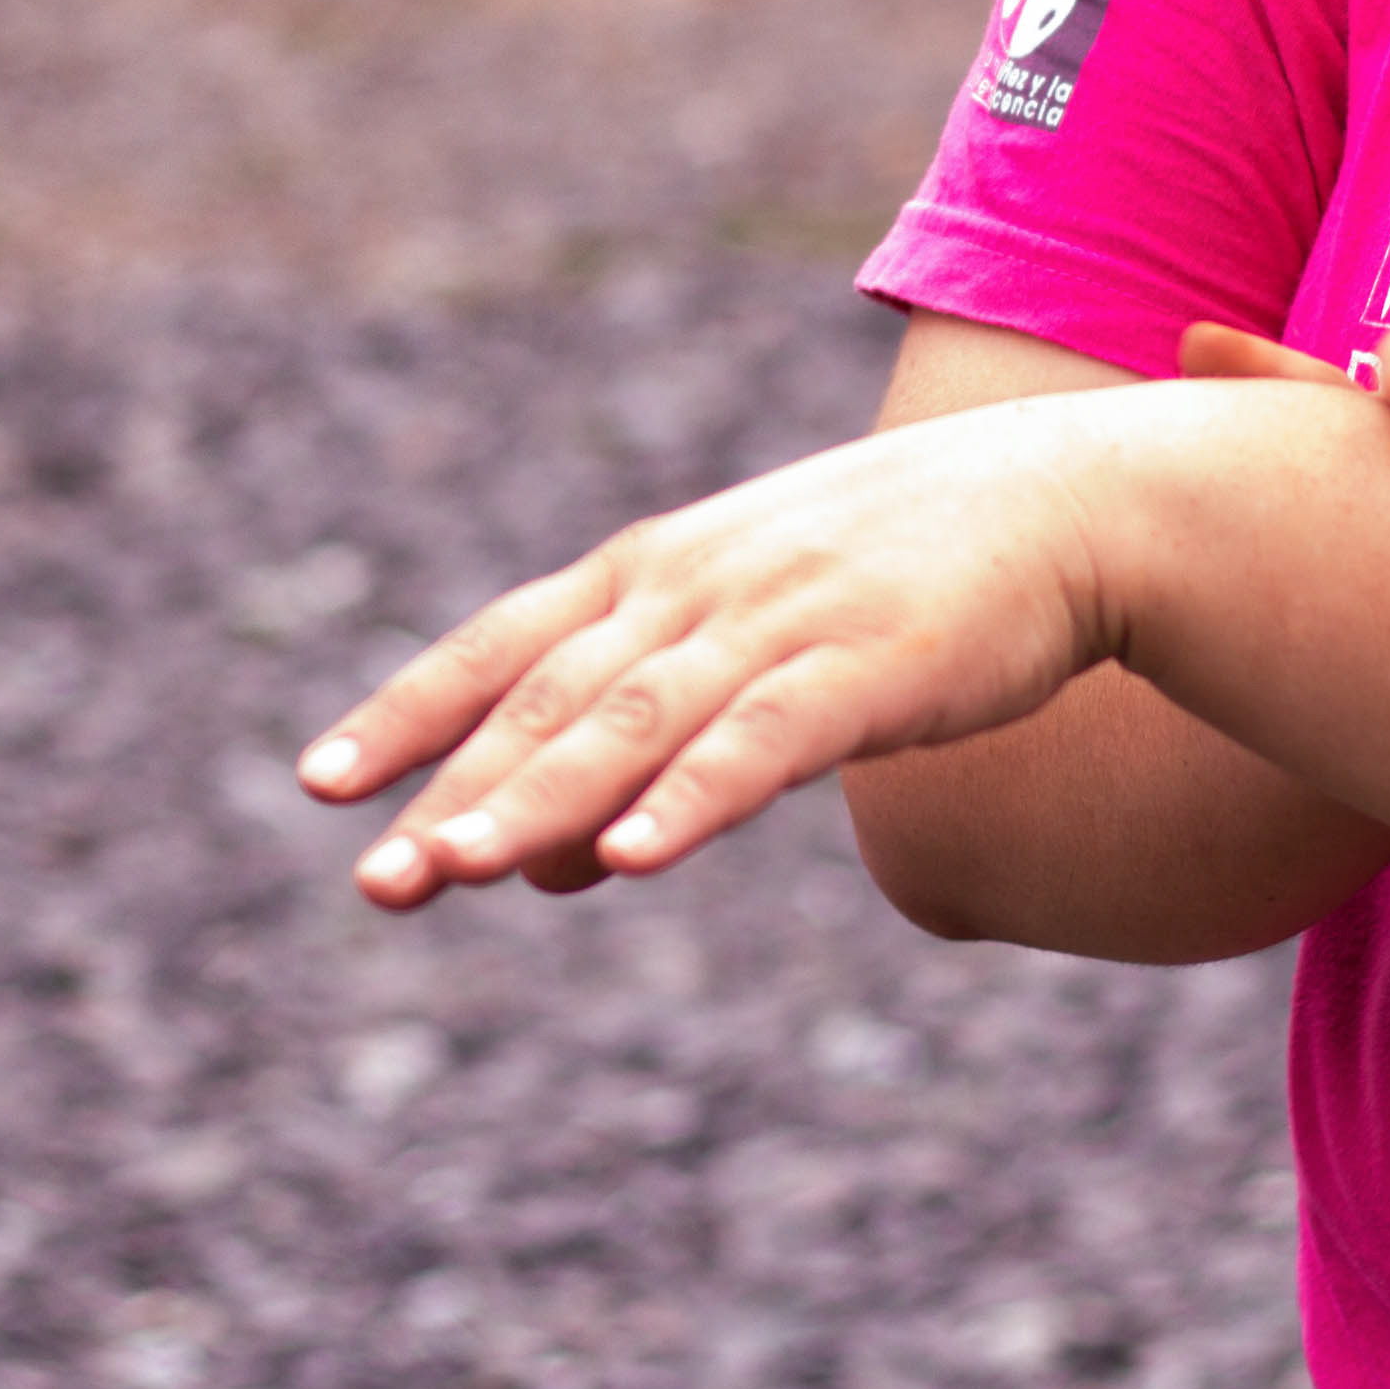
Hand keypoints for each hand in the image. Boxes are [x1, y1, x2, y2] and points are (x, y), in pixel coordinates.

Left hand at [297, 404, 1129, 911]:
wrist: (1068, 503)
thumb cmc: (900, 583)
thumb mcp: (755, 651)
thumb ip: (646, 749)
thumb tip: (553, 866)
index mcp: (655, 572)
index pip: (501, 645)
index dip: (410, 712)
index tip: (321, 785)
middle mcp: (694, 589)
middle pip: (549, 699)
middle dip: (452, 790)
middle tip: (373, 884)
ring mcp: (778, 620)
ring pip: (633, 723)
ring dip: (540, 801)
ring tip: (457, 873)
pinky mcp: (868, 663)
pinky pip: (761, 739)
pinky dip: (692, 796)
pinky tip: (634, 859)